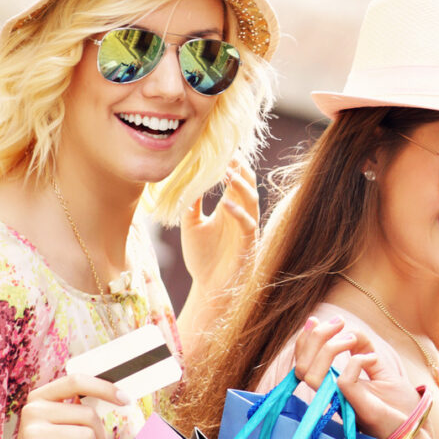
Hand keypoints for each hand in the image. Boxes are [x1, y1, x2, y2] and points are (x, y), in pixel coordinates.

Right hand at [0, 372, 122, 438]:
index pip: (76, 381)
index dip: (104, 388)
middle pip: (88, 415)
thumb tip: (117, 397)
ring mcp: (32, 433)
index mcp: (40, 399)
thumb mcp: (63, 428)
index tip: (125, 399)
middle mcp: (33, 411)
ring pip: (87, 437)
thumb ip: (79, 412)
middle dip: (98, 437)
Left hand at [180, 158, 259, 299]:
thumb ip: (191, 204)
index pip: (236, 181)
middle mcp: (241, 216)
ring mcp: (246, 230)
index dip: (233, 166)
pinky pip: (248, 225)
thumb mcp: (191, 225)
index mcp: (230, 209)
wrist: (208, 288)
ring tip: (228, 174)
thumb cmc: (202, 258)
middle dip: (241, 170)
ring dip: (241, 186)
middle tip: (229, 156)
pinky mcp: (247, 245)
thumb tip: (187, 181)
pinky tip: (224, 204)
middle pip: (248, 185)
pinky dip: (237, 213)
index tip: (223, 150)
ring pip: (252, 201)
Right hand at [292, 318, 424, 438]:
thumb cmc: (396, 406)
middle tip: (339, 323)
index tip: (317, 320)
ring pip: (312, 375)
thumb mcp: (379, 371)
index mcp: (332, 387)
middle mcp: (332, 395)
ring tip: (352, 339)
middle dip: (315, 338)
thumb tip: (352, 331)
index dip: (305, 340)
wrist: (414, 432)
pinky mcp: (359, 407)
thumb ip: (364, 351)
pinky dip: (357, 361)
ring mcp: (344, 402)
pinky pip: (344, 381)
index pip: (304, 363)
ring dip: (329, 348)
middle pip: (302, 367)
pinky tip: (372, 358)